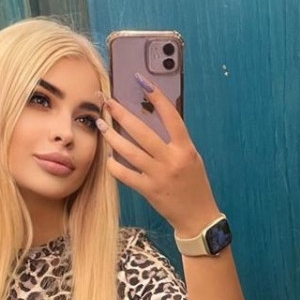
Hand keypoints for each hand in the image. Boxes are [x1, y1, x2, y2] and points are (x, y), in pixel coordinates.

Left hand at [96, 78, 220, 237]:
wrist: (198, 217)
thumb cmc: (195, 186)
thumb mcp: (191, 158)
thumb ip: (176, 142)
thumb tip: (155, 119)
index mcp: (186, 149)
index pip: (171, 116)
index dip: (156, 97)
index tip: (142, 81)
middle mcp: (172, 160)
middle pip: (143, 132)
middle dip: (122, 115)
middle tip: (108, 103)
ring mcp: (159, 176)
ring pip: (129, 151)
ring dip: (112, 137)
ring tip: (101, 126)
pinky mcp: (149, 190)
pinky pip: (125, 174)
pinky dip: (114, 165)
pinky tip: (108, 158)